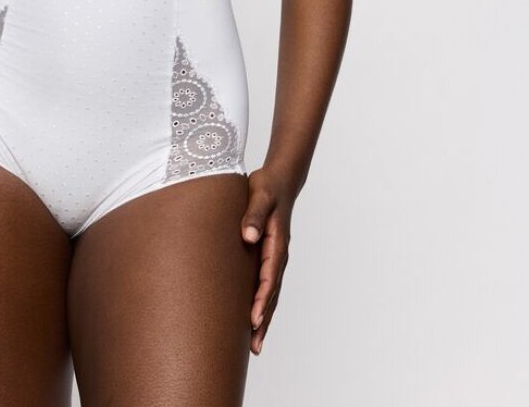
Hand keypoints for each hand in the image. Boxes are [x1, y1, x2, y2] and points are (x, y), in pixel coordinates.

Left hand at [240, 165, 297, 353]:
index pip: (269, 278)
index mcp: (277, 243)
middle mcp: (278, 255)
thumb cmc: (267, 187)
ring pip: (270, 294)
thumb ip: (254, 214)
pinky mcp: (268, 256)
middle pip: (272, 294)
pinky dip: (261, 304)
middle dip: (263, 320)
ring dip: (263, 317)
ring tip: (254, 344)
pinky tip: (251, 318)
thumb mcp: (260, 195)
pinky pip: (265, 285)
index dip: (261, 300)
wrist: (279, 182)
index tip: (253, 319)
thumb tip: (249, 236)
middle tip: (254, 345)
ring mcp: (275, 258)